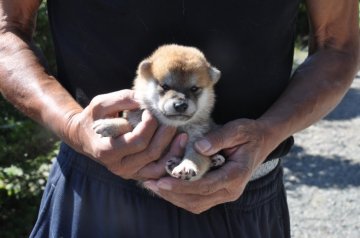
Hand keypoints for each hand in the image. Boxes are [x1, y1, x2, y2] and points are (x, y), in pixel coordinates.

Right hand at [64, 89, 178, 179]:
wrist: (86, 137)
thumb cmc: (93, 118)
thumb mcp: (101, 104)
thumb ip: (122, 99)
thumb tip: (145, 98)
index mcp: (107, 150)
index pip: (137, 140)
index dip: (150, 125)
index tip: (153, 111)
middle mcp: (118, 166)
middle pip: (151, 153)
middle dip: (165, 135)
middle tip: (173, 120)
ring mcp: (129, 173)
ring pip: (158, 168)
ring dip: (173, 151)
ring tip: (184, 135)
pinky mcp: (138, 174)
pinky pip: (158, 173)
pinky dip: (170, 162)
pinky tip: (179, 148)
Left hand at [143, 118, 276, 213]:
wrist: (262, 140)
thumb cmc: (250, 133)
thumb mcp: (238, 129)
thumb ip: (220, 137)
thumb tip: (199, 146)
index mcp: (236, 175)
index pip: (205, 186)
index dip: (182, 185)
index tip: (162, 180)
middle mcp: (231, 190)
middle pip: (198, 200)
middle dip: (172, 193)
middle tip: (151, 183)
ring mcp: (226, 193)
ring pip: (196, 204)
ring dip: (174, 197)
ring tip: (154, 185)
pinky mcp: (220, 192)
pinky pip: (198, 200)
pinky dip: (181, 196)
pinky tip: (167, 186)